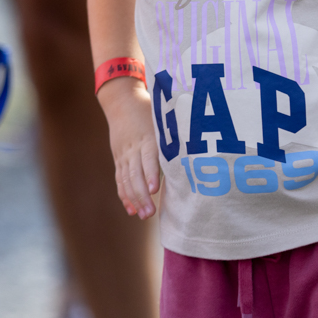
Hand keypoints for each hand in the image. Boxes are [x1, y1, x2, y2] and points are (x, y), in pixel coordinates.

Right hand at [97, 78, 161, 218]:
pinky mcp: (119, 159)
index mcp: (147, 138)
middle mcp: (133, 148)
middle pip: (136, 174)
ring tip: (143, 215)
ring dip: (135, 199)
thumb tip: (199, 148)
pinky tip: (131, 210)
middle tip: (151, 213)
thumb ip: (175, 134)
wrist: (121, 102)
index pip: (148, 158)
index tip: (155, 189)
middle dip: (143, 195)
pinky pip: (120, 179)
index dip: (151, 174)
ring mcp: (124, 155)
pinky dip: (124, 195)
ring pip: (127, 180)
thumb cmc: (149, 111)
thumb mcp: (162, 119)